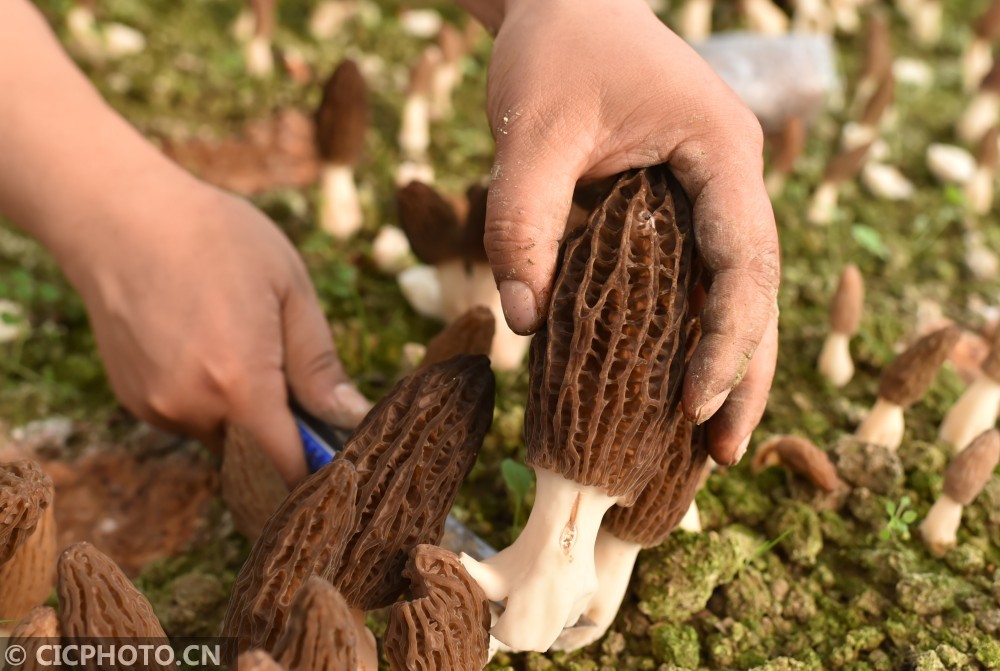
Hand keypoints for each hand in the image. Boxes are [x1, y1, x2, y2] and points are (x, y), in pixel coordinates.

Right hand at [0, 0, 369, 484]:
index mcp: (239, 384)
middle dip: (282, 436)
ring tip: (244, 346)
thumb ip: (319, 365)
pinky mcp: (134, 399)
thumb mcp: (290, 289)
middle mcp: (191, 408)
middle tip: (295, 382)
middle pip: (255, 458)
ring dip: (244, 416)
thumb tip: (350, 416)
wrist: (119, 215)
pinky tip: (207, 347)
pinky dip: (209, 401)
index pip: (285, 468)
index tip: (332, 452)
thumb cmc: (216, 240)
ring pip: (221, 439)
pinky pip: (188, 419)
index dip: (313, 469)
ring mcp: (156, 407)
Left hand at [478, 0, 779, 463]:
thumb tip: (523, 326)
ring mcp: (708, 193)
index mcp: (718, 151)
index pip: (744, 259)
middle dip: (743, 372)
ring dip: (724, 363)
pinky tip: (671, 383)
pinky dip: (687, 333)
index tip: (698, 404)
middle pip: (755, 289)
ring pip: (731, 290)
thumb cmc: (554, 50)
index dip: (728, 338)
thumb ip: (522, 222)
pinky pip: (693, 277)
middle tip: (724, 454)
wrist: (561, 3)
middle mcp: (728, 178)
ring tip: (708, 443)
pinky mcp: (677, 206)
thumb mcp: (530, 130)